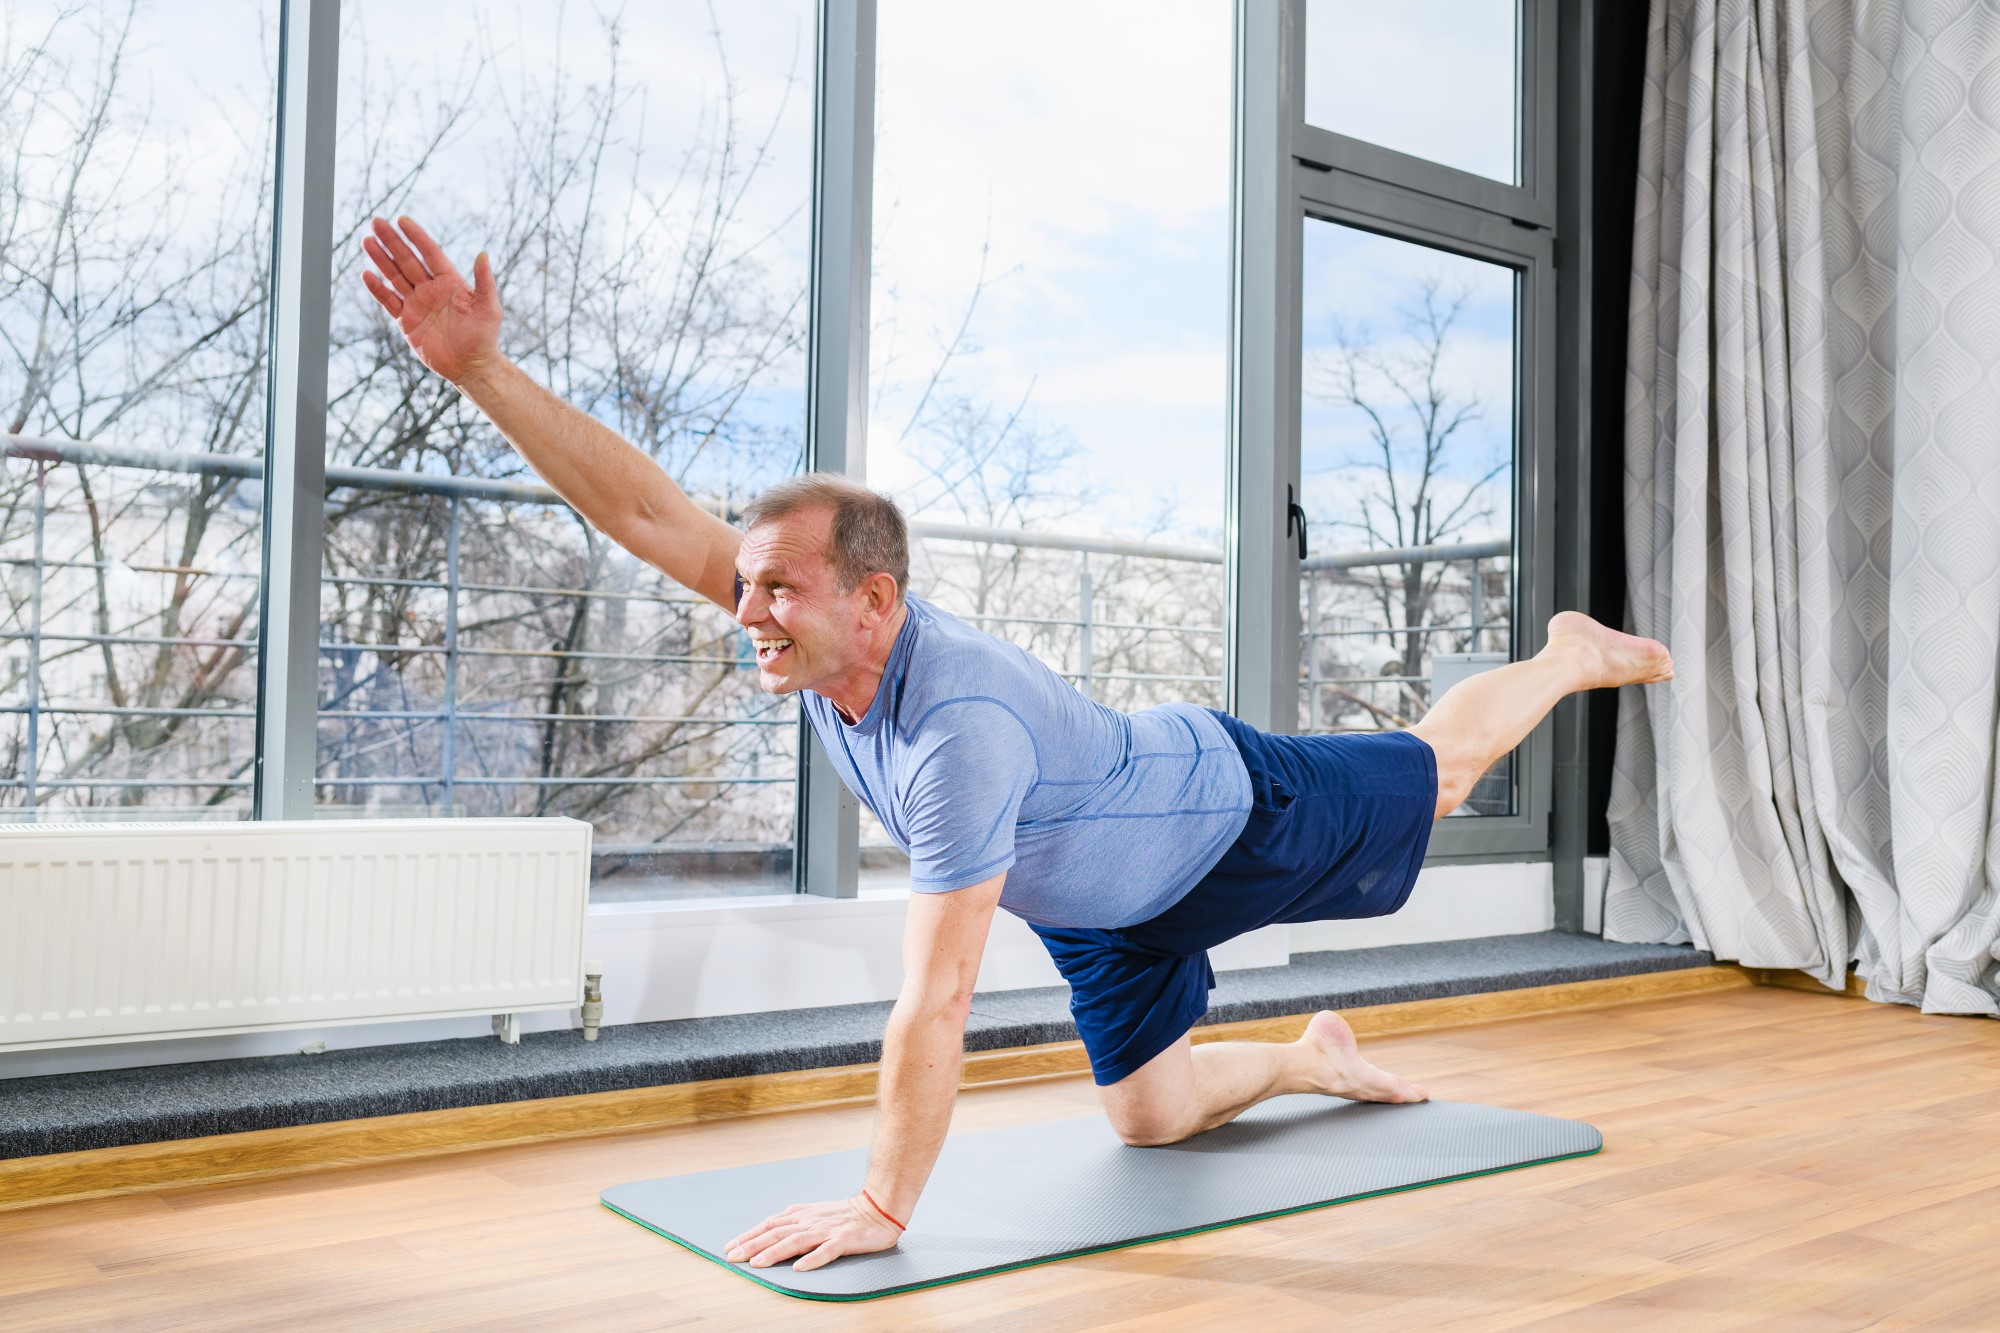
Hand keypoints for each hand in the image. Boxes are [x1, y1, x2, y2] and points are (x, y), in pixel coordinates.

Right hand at [360, 216, 500, 386]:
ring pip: (395, 276)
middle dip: (392, 241)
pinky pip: (389, 301)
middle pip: (407, 260)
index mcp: (450, 281)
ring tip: (367, 241)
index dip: (416, 236)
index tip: (402, 220)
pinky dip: (377, 289)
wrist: (471, 366)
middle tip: (376, 222)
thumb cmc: (484, 336)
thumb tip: (483, 254)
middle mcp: (431, 289)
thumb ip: (484, 282)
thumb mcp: (489, 308)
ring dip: (381, 259)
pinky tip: (366, 274)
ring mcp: (417, 303)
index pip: (430, 253)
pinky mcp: (406, 320)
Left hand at [724, 1195, 901, 1271]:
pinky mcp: (843, 1240)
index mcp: (802, 1215)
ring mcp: (826, 1230)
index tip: (731, 1247)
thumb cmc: (846, 1214)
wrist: (878, 1209)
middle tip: (733, 1257)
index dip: (749, 1235)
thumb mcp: (815, 1213)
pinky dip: (812, 1259)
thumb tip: (769, 1229)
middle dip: (752, 1245)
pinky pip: (826, 1251)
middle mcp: (810, 1221)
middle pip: (776, 1232)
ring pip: (796, 1241)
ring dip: (774, 1252)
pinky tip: (800, 1268)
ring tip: (757, 1263)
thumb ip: (794, 1221)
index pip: (770, 1225)